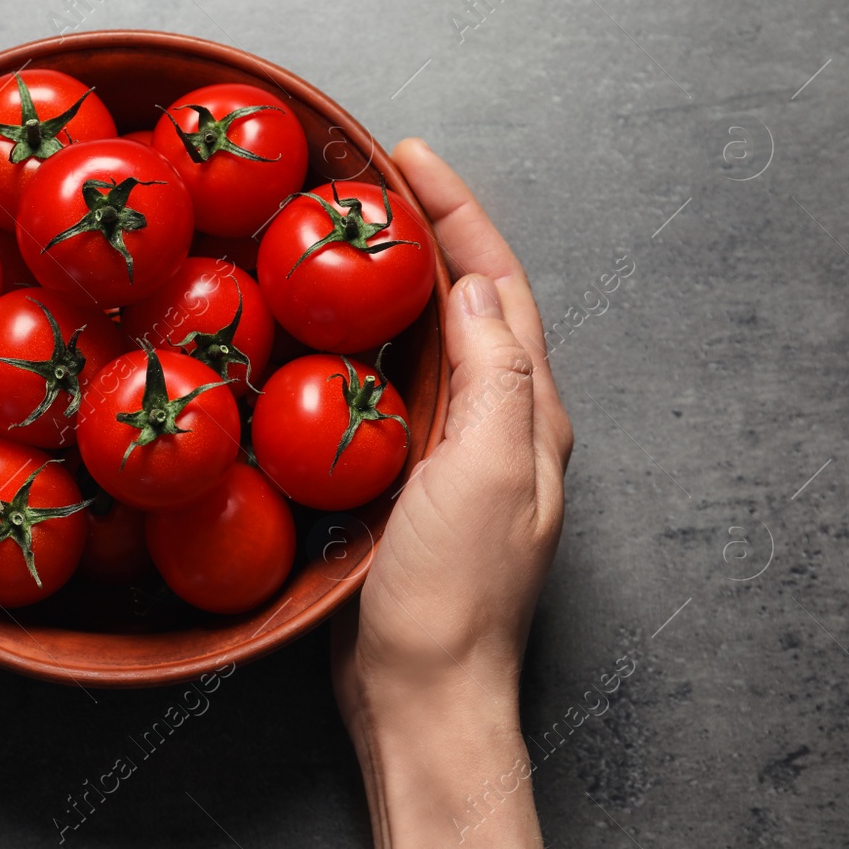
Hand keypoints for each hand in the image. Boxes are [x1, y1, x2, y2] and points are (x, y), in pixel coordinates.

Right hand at [333, 139, 572, 848]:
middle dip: (428, 229)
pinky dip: (360, 340)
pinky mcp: (402, 477)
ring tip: (344, 230)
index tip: (408, 155)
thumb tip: (477, 287)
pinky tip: (321, 331)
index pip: (499, 286)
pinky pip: (384, 386)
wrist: (419, 693)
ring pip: (424, 339)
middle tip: (369, 176)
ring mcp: (448, 450)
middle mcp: (496, 421)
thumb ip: (496, 377)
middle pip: (467, 300)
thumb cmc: (454, 594)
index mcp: (527, 411)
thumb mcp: (488, 473)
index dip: (458, 213)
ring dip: (394, 278)